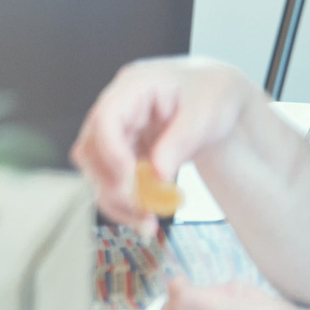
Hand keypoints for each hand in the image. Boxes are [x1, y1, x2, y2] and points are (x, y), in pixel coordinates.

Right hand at [71, 57, 260, 234]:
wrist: (217, 94)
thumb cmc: (211, 94)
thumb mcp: (205, 113)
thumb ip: (180, 141)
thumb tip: (158, 174)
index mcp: (133, 86)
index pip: (105, 119)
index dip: (111, 151)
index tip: (129, 181)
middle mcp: (117, 108)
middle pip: (91, 147)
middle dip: (111, 183)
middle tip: (141, 210)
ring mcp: (119, 130)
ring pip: (96, 168)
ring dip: (115, 198)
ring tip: (146, 222)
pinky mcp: (125, 149)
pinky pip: (113, 178)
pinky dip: (125, 201)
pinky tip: (145, 218)